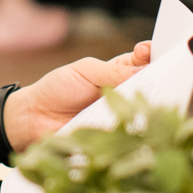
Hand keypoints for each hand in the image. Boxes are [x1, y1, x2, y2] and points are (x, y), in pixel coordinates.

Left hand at [4, 42, 153, 150]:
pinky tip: (139, 125)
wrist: (33, 119)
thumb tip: (145, 68)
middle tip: (160, 79)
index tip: (149, 52)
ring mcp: (122, 117)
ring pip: (145, 112)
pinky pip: (131, 135)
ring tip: (150, 101)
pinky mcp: (116, 140)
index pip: (146, 61)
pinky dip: (136, 130)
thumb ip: (113, 71)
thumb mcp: (85, 71)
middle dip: (159, 82)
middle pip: (153, 87)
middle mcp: (125, 94)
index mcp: (120, 72)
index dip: (152, 55)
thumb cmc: (58, 88)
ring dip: (149, 107)